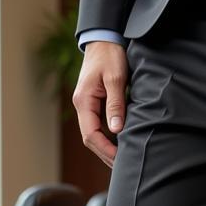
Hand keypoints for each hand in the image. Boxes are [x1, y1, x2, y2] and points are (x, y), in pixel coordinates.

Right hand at [73, 40, 129, 167]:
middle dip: (105, 154)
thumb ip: (116, 104)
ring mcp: (86, 105)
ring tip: (122, 160)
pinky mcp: (93, 103)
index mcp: (83, 101)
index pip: (90, 134)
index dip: (105, 149)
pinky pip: (98, 126)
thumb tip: (116, 130)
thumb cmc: (110, 55)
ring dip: (106, 148)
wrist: (104, 38)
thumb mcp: (116, 78)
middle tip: (123, 166)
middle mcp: (81, 105)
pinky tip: (119, 144)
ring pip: (94, 134)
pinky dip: (107, 138)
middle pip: (90, 139)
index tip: (120, 159)